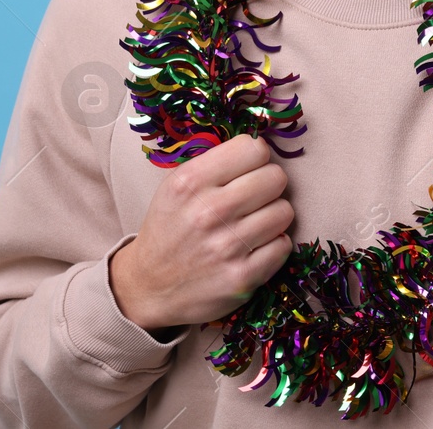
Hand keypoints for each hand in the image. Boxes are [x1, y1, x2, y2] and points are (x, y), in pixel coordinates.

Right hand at [110, 133, 294, 333]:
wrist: (148, 286)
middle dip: (268, 185)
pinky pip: (284, 244)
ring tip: (252, 223)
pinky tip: (253, 247)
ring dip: (273, 216)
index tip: (248, 169)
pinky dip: (273, 245)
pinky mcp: (242, 277)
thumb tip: (262, 145)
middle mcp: (208, 212)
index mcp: (190, 183)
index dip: (256, 158)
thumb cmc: (170, 228)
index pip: (254, 148)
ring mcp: (226, 247)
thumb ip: (218, 162)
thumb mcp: (177, 186)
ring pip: (284, 211)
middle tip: (252, 198)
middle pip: (276, 177)